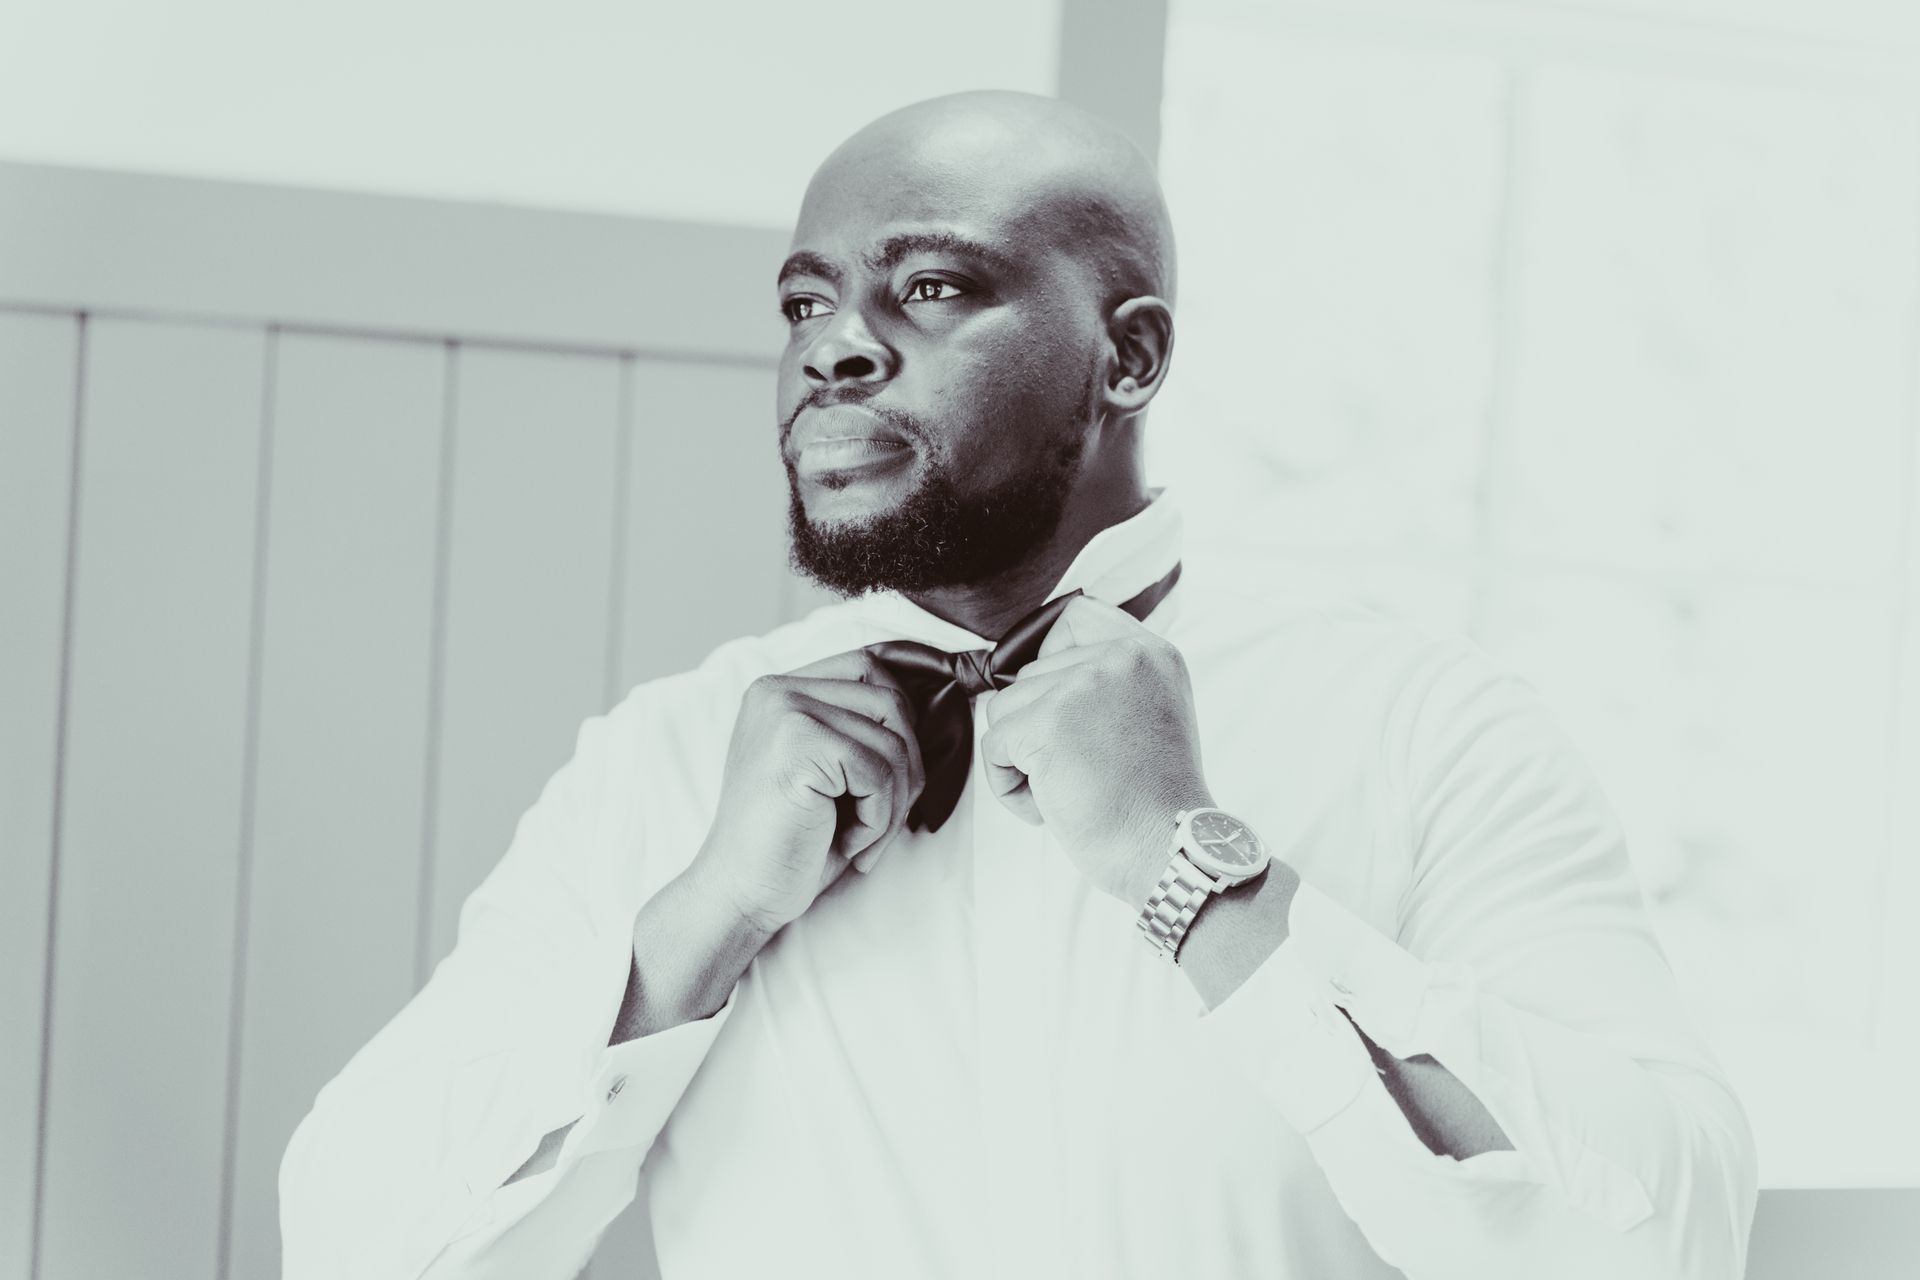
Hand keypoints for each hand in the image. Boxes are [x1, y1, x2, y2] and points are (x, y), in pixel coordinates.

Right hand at [694, 649, 926, 932]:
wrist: (741, 894)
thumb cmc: (792, 841)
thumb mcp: (829, 771)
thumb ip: (859, 728)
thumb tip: (934, 704)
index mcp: (780, 690)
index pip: (870, 668)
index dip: (900, 722)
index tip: (893, 778)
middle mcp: (777, 690)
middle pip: (891, 702)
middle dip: (906, 769)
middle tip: (881, 819)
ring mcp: (784, 713)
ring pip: (894, 742)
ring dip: (893, 803)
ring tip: (860, 836)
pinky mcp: (797, 746)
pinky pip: (880, 773)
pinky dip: (878, 819)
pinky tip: (846, 842)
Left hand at [979, 596, 1212, 904]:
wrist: (1169, 850)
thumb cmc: (1154, 802)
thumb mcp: (1151, 715)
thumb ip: (1106, 683)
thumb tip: (1030, 674)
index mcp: (1150, 653)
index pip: (1075, 617)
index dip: (1052, 657)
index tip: (1066, 708)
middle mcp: (1120, 657)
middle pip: (1030, 673)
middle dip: (1039, 726)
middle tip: (1085, 770)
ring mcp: (1083, 686)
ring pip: (1005, 708)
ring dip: (1023, 757)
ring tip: (1070, 788)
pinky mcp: (1048, 723)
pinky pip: (994, 746)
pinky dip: (1009, 785)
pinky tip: (1049, 806)